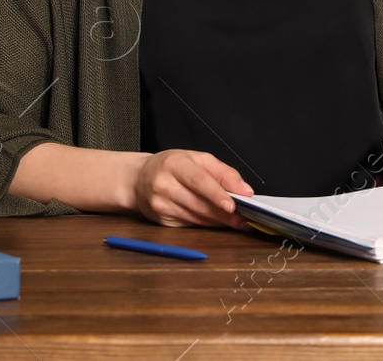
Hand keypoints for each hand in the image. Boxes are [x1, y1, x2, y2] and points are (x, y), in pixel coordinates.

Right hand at [131, 149, 254, 229]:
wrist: (137, 180)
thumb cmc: (170, 166)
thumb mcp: (196, 158)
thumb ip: (222, 172)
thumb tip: (244, 189)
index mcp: (174, 163)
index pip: (199, 180)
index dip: (217, 194)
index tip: (234, 204)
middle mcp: (164, 184)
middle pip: (199, 203)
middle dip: (225, 213)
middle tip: (244, 218)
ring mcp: (161, 205)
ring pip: (197, 217)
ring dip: (219, 221)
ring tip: (236, 221)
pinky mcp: (162, 221)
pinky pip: (191, 224)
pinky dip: (207, 224)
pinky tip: (217, 221)